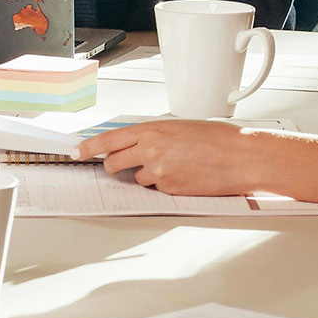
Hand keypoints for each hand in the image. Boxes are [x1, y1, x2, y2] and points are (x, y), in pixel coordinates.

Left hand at [77, 119, 259, 195]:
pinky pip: (157, 189)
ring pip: (137, 179)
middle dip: (115, 167)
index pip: (109, 139)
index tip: (77, 152)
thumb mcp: (180, 127)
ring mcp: (159, 172)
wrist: (240, 157)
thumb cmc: (218, 139)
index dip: (89, 148)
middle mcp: (150, 150)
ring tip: (176, 165)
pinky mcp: (169, 190)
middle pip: (114, 164)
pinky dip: (166, 184)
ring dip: (148, 175)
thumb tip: (137, 144)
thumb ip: (154, 135)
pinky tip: (185, 175)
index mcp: (152, 130)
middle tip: (125, 165)